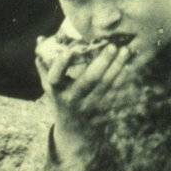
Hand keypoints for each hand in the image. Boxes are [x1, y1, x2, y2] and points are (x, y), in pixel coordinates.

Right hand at [36, 40, 130, 167]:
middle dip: (102, 62)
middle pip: (88, 80)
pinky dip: (123, 79)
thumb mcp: (50, 86)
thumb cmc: (61, 98)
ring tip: (126, 50)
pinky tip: (130, 65)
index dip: (61, 65)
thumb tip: (40, 39)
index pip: (55, 78)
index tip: (70, 50)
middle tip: (112, 45)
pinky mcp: (103, 112)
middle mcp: (72, 100)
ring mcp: (89, 107)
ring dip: (117, 67)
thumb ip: (45, 64)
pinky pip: (116, 93)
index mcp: (57, 91)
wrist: (75, 132)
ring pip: (106, 85)